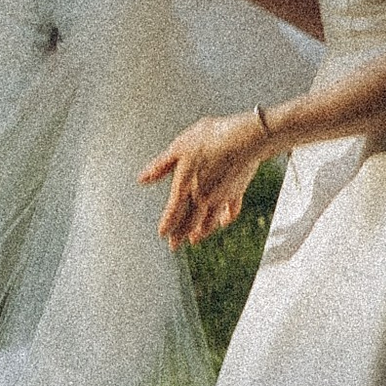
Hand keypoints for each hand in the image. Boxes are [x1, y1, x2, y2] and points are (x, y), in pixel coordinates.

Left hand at [140, 113, 265, 250]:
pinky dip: (227, 218)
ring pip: (210, 220)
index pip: (173, 211)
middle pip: (190, 221)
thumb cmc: (210, 140)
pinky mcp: (238, 190)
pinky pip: (231, 210)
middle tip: (175, 246)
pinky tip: (225, 222)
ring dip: (202, 231)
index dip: (167, 224)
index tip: (163, 235)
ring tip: (197, 239)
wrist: (243, 139)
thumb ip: (161, 166)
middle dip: (181, 234)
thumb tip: (142, 179)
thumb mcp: (179, 148)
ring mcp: (222, 196)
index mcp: (186, 185)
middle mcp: (203, 196)